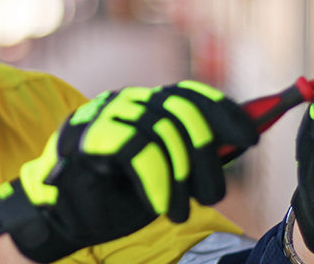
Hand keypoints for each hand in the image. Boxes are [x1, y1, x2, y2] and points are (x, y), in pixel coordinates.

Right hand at [0, 81, 258, 262]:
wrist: (63, 219)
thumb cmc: (116, 198)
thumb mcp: (167, 175)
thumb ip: (197, 153)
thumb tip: (243, 137)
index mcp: (143, 106)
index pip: (188, 94)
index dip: (222, 111)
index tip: (251, 136)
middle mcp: (124, 103)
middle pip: (179, 110)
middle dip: (205, 154)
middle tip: (213, 195)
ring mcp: (102, 116)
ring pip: (159, 130)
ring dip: (180, 176)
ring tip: (181, 210)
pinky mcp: (85, 137)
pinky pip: (135, 150)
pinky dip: (156, 180)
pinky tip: (161, 205)